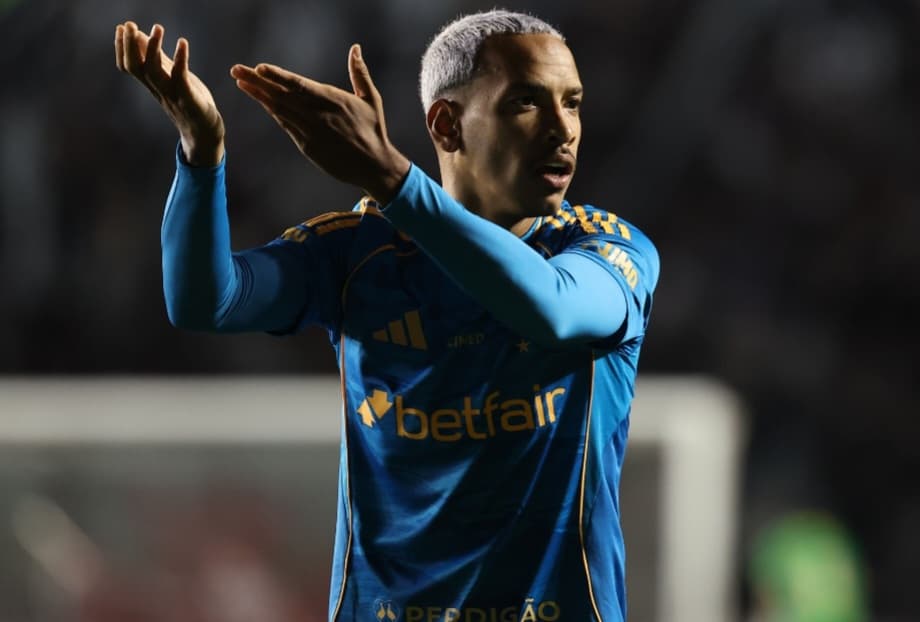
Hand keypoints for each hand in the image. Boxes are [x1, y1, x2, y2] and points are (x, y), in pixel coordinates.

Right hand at [115, 22, 224, 166]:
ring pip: (154, 72)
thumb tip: (139, 37)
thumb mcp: (170, 78)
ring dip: (153, 48)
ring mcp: (172, 95)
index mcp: (152, 85)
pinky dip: (181, 59)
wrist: (205, 133)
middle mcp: (158, 90)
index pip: (129, 66)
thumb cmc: (188, 102)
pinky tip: (182, 43)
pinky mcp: (189, 99)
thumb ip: (157, 59)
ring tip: (157, 27)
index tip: (120, 27)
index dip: (121, 48)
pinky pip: (182, 79)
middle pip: (136, 68)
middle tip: (128, 24)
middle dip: (129, 45)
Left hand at [230, 45, 409, 202]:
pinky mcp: (307, 146)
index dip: (277, 76)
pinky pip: (286, 125)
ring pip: (280, 110)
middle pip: (282, 95)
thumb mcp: (371, 99)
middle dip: (257, 81)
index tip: (259, 67)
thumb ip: (360, 73)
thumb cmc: (374, 130)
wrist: (374, 166)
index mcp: (332, 100)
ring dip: (259, 95)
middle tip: (236, 69)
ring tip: (241, 82)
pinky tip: (261, 101)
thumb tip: (355, 48)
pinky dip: (272, 112)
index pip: (299, 85)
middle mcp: (318, 115)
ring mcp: (310, 132)